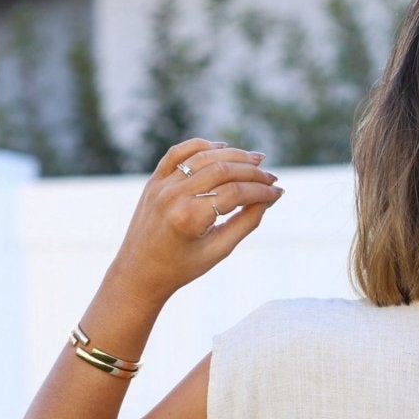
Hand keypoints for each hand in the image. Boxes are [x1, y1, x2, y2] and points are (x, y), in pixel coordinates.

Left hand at [110, 138, 283, 301]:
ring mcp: (161, 185)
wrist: (140, 272)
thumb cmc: (182, 267)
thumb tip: (270, 198)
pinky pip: (179, 152)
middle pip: (223, 169)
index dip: (261, 191)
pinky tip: (223, 148)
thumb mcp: (219, 250)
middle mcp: (173, 196)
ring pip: (204, 156)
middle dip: (252, 172)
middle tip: (271, 177)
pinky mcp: (154, 180)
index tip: (278, 193)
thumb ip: (247, 222)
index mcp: (189, 218)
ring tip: (255, 160)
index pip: (235, 193)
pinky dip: (202, 146)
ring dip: (233, 155)